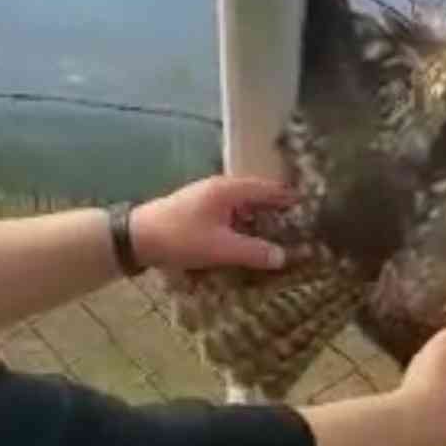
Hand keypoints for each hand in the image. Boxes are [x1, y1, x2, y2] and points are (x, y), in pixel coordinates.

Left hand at [130, 175, 300, 272]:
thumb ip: (254, 251)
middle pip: (256, 195)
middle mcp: (220, 188)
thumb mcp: (220, 248)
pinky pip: (229, 215)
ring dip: (258, 219)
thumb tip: (283, 257)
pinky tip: (247, 241)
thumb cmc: (180, 238)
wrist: (136, 238)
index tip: (310, 209)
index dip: (290, 198)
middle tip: (299, 226)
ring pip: (242, 206)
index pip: (269, 188)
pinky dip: (242, 225)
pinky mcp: (197, 211)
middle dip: (277, 210)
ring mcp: (206, 198)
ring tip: (278, 236)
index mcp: (229, 189)